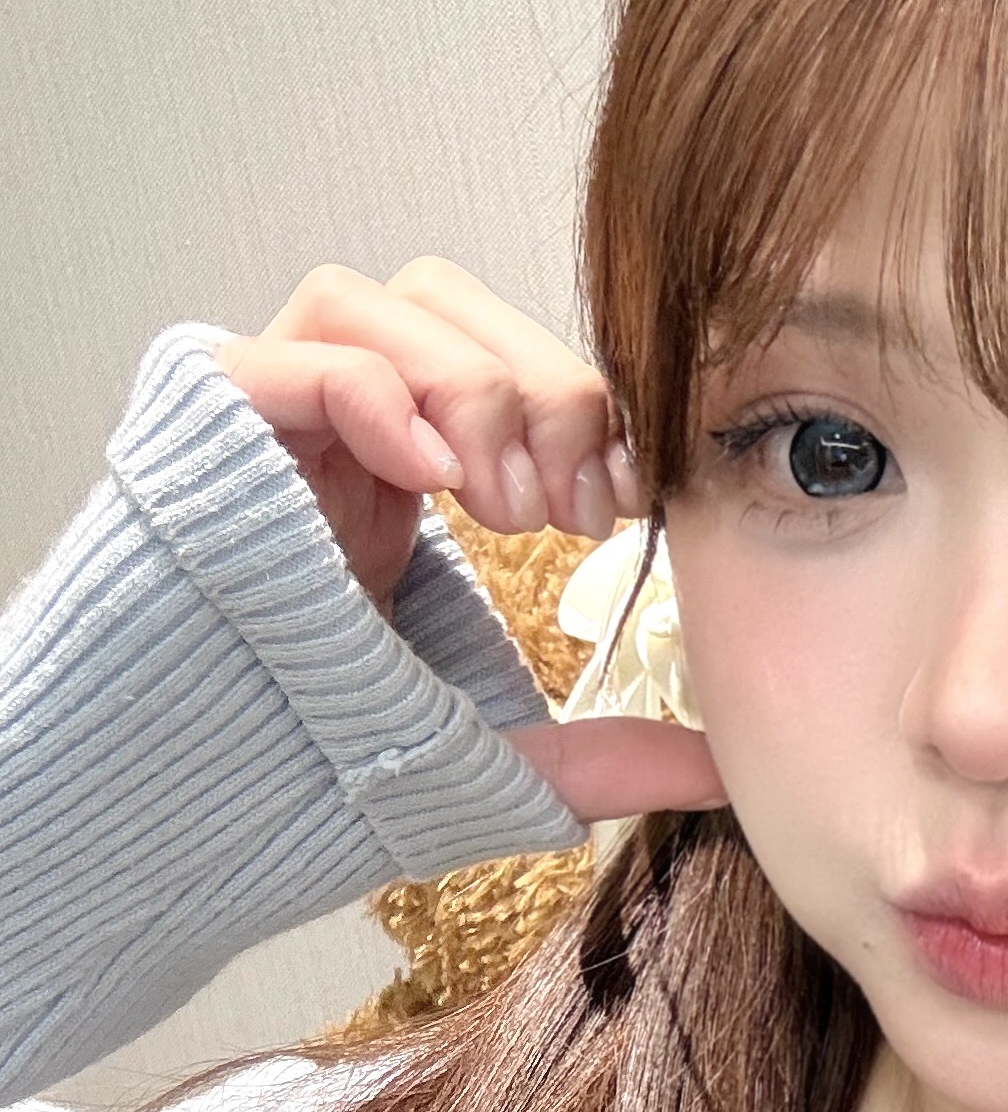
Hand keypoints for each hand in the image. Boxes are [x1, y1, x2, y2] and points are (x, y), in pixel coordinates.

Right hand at [211, 258, 724, 821]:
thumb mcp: (487, 760)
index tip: (631, 497)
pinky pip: (300, 349)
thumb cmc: (308, 774)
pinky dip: (383, 394)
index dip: (588, 406)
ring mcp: (264, 418)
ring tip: (502, 509)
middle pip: (455, 307)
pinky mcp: (204, 431)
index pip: (509, 365)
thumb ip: (601, 755)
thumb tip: (725, 767)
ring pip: (383, 301)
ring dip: (473, 388)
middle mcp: (331, 426)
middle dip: (546, 389)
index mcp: (397, 473)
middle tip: (577, 507)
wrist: (178, 810)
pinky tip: (434, 481)